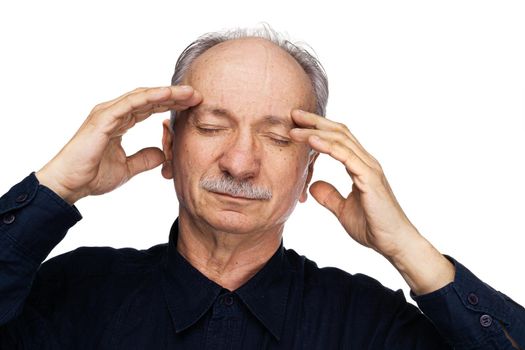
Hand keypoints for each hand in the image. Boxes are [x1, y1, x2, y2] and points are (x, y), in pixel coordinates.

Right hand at [36, 86, 201, 203]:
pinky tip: (167, 95)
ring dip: (167, 93)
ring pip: (142, 97)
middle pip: (149, 99)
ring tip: (189, 93)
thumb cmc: (92, 176)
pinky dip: (150, 97)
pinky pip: (130, 104)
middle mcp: (113, 113)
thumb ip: (145, 159)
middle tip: (196, 95)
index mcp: (119, 122)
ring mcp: (107, 113)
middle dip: (173, 96)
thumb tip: (162, 155)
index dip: (170, 105)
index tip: (192, 105)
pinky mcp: (103, 118)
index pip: (149, 108)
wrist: (69, 185)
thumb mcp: (127, 168)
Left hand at [289, 109, 415, 257]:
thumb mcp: (343, 210)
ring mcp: (369, 168)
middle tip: (293, 114)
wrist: (394, 243)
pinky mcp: (369, 178)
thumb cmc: (373, 227)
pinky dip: (328, 146)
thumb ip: (329, 196)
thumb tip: (313, 186)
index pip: (338, 139)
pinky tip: (312, 140)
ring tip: (295, 127)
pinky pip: (346, 156)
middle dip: (315, 122)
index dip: (318, 129)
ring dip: (316, 131)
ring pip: (341, 140)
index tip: (297, 124)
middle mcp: (366, 162)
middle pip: (339, 132)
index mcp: (361, 167)